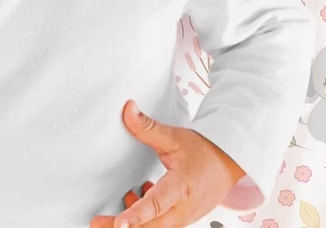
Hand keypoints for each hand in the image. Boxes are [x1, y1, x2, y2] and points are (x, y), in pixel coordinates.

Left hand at [89, 100, 244, 227]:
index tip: (120, 223)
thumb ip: (147, 127)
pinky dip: (143, 219)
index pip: (157, 204)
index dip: (137, 214)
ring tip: (104, 220)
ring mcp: (182, 217)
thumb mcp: (175, 137)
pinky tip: (133, 200)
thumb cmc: (204, 151)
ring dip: (132, 225)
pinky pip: (159, 225)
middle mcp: (182, 209)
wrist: (229, 162)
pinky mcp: (180, 218)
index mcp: (181, 187)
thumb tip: (128, 109)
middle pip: (151, 227)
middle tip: (97, 223)